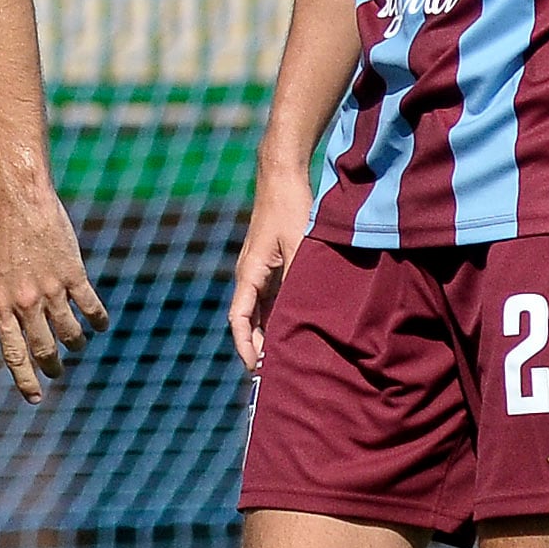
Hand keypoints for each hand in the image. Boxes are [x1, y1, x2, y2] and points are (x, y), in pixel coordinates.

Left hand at [0, 192, 106, 402]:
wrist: (19, 204)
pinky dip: (98, 320)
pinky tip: (101, 324)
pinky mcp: (73, 275)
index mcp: (0, 305)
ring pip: (71, 333)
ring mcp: (51, 290)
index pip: (14, 354)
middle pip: (45, 349)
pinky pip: (91, 308)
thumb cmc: (4, 239)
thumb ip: (8, 306)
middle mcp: (25, 304)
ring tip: (78, 343)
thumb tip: (21, 334)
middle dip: (53, 366)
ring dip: (76, 342)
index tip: (36, 398)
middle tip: (58, 370)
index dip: (26, 380)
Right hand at [231, 169, 311, 372]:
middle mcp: (249, 274)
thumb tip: (308, 314)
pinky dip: (277, 316)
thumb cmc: (290, 207)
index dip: (246, 346)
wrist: (281, 175)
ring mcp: (259, 268)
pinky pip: (270, 297)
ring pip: (259, 310)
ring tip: (285, 356)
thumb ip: (302, 280)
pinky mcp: (270, 261)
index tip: (257, 369)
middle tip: (275, 373)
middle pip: (248, 320)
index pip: (240, 319)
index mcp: (249, 273)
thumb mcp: (301, 246)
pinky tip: (294, 327)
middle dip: (257, 347)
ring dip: (268, 333)